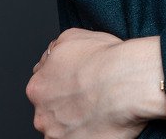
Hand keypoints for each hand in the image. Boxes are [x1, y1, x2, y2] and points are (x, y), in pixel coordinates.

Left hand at [26, 27, 146, 137]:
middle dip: (65, 104)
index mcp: (38, 86)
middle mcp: (41, 113)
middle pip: (50, 109)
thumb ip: (55, 50)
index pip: (44, 86)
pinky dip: (86, 134)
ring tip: (99, 110)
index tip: (77, 81)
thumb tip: (52, 55)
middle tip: (89, 95)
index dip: (63, 82)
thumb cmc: (106, 58)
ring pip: (62, 128)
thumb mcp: (72, 37)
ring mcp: (56, 134)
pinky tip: (101, 122)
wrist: (127, 81)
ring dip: (74, 121)